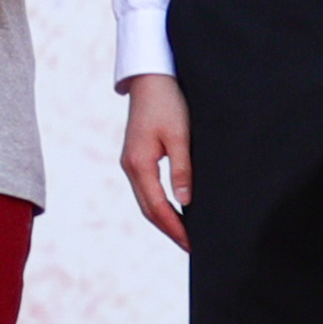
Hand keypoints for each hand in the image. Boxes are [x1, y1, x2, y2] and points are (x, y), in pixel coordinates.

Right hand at [118, 76, 191, 249]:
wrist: (151, 77)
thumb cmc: (168, 102)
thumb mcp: (179, 135)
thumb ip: (182, 169)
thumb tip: (185, 201)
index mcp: (139, 164)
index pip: (157, 207)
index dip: (175, 227)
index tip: (191, 243)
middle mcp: (131, 167)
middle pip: (148, 209)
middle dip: (169, 229)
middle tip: (191, 246)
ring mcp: (131, 162)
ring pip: (146, 201)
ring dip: (164, 219)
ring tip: (185, 234)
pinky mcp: (137, 157)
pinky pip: (147, 189)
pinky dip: (160, 204)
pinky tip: (175, 209)